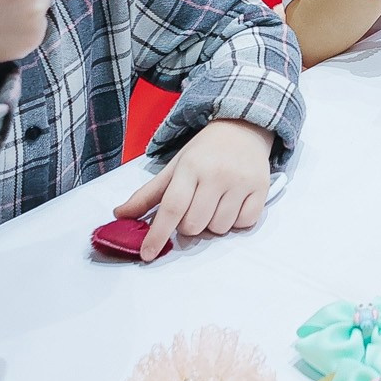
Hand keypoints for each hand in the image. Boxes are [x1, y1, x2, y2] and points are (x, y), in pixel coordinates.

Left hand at [112, 117, 273, 259]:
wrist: (242, 127)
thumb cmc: (204, 151)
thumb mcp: (174, 167)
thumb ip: (147, 195)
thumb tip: (119, 216)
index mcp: (190, 166)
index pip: (172, 207)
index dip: (157, 234)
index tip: (147, 254)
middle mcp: (216, 174)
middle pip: (194, 224)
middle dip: (188, 225)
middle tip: (193, 207)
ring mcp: (241, 182)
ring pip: (219, 228)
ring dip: (213, 224)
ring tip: (215, 203)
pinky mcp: (262, 189)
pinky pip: (244, 224)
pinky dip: (236, 221)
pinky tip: (233, 204)